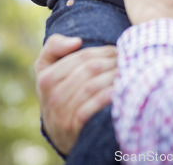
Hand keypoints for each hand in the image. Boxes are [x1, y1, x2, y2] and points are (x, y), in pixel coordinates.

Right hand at [35, 35, 117, 154]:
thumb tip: (76, 42)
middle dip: (111, 62)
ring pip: (91, 87)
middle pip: (89, 69)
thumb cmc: (57, 89)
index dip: (102, 51)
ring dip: (112, 77)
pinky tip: (118, 91)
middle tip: (126, 59)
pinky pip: (91, 108)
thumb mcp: (47, 67)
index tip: (116, 50)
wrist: (57, 131)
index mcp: (46, 77)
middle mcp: (52, 95)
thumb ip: (55, 46)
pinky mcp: (72, 127)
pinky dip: (105, 97)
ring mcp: (61, 113)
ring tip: (126, 72)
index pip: (81, 57)